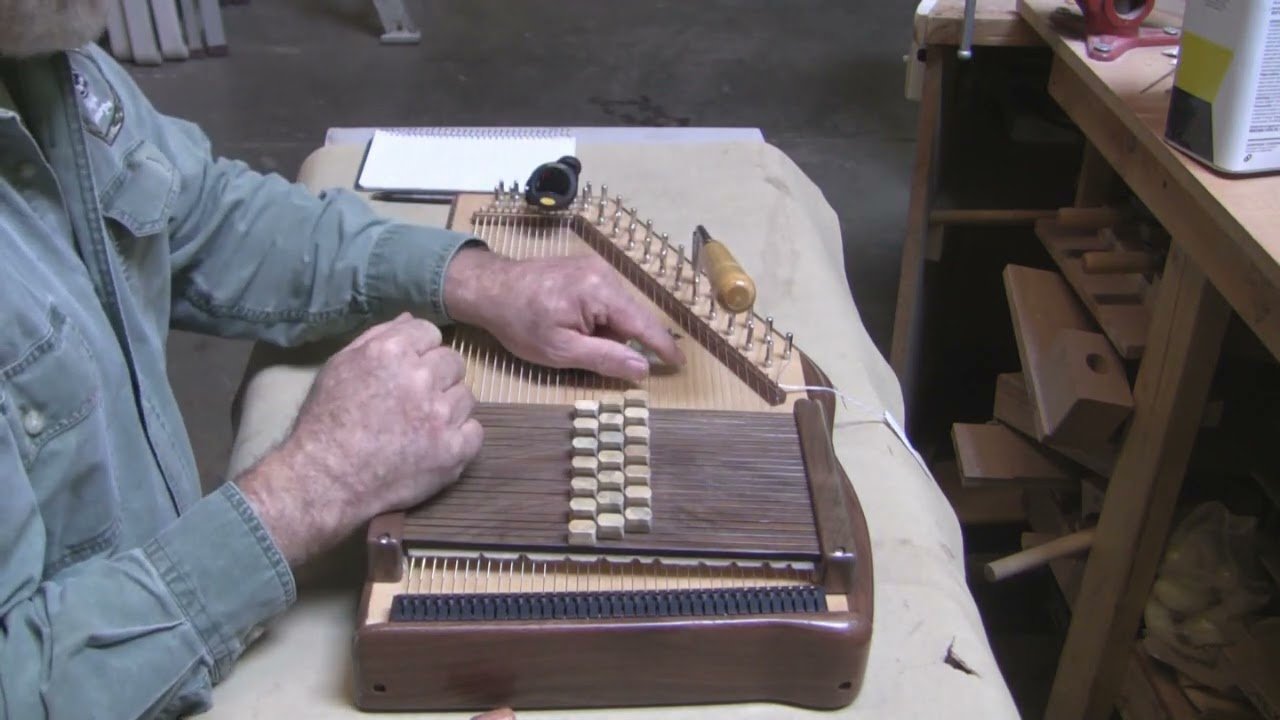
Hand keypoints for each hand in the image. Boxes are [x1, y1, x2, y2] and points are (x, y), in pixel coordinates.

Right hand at [237, 313, 481, 565]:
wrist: (325, 480)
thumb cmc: (326, 421)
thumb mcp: (340, 367)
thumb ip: (377, 337)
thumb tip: (409, 320)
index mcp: (392, 352)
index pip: (430, 333)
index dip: (419, 351)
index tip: (406, 370)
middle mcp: (421, 378)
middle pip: (453, 362)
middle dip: (436, 376)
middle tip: (413, 399)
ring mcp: (440, 416)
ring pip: (466, 396)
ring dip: (448, 407)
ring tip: (420, 425)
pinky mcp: (453, 450)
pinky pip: (474, 431)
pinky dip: (459, 437)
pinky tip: (434, 444)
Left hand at [443, 248, 685, 381]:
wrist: (488, 288)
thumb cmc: (519, 322)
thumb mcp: (561, 350)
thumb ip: (606, 359)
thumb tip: (643, 369)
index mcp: (601, 291)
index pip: (643, 324)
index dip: (663, 346)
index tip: (680, 364)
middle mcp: (604, 273)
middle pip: (630, 317)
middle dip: (616, 340)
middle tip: (581, 351)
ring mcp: (594, 268)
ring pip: (617, 311)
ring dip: (603, 331)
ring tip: (567, 336)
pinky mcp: (584, 269)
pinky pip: (603, 301)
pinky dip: (595, 319)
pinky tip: (568, 324)